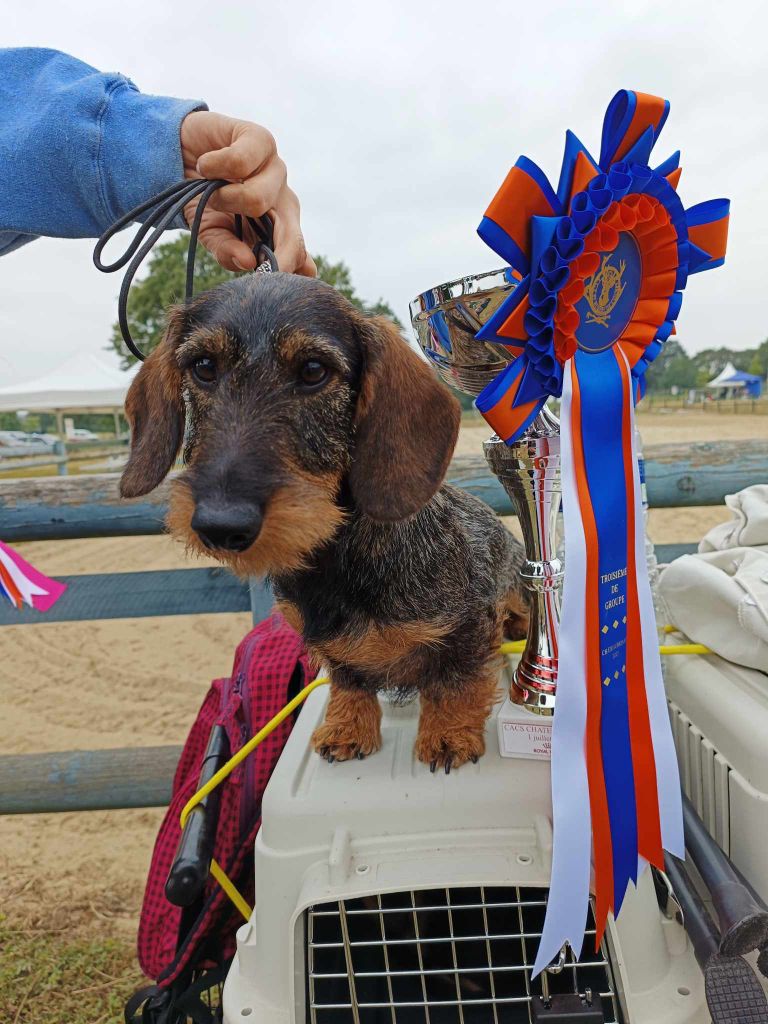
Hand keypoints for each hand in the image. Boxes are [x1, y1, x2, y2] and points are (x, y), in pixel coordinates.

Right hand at [179, 111, 315, 275]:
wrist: (178, 156)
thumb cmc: (202, 199)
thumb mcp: (210, 232)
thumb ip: (228, 251)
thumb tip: (248, 263)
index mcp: (279, 229)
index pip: (298, 255)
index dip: (286, 270)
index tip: (267, 280)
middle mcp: (284, 202)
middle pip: (293, 235)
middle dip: (273, 249)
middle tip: (247, 252)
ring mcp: (276, 170)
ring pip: (257, 198)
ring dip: (223, 199)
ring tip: (212, 192)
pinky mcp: (261, 140)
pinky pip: (240, 162)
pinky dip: (212, 167)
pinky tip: (206, 166)